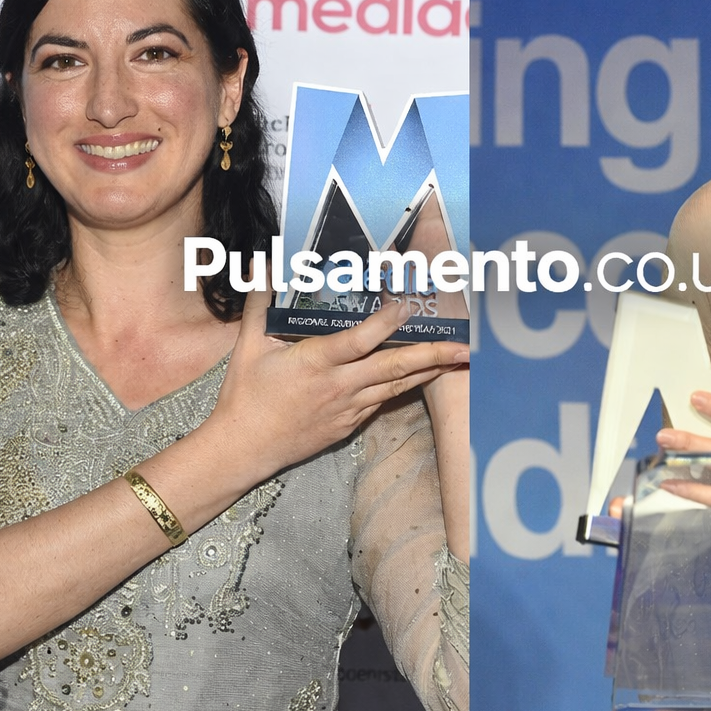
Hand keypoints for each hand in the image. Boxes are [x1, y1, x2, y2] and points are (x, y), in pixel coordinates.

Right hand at [213, 287, 468, 473]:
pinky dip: (405, 388)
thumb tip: (260, 261)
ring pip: (397, 387)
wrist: (245, 448)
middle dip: (432, 355)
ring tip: (458, 361)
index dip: (386, 323)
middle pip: (394, 368)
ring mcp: (349, 408)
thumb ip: (260, 301)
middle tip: (464, 348)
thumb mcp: (249, 345)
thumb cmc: (246, 394)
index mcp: (317, 362)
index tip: (408, 306)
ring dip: (429, 372)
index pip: (360, 340)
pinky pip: (383, 402)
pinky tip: (424, 378)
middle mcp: (340, 386)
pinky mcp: (350, 424)